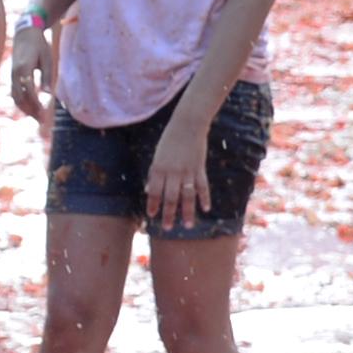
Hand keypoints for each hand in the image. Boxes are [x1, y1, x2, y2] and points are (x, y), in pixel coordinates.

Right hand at [7, 22, 52, 124]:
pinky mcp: (12, 77)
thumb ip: (46, 76)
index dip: (36, 104)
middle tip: (42, 121)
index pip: (29, 91)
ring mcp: (12, 76)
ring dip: (25, 109)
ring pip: (16, 97)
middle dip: (31, 111)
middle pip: (20, 98)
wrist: (24, 33)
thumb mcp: (47, 58)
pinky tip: (30, 109)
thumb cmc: (39, 45)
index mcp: (24, 68)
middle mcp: (15, 74)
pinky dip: (21, 103)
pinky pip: (15, 93)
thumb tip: (48, 94)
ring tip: (37, 118)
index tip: (45, 114)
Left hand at [143, 108, 214, 232]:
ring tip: (189, 226)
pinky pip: (203, 186)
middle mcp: (172, 172)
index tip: (151, 216)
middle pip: (170, 198)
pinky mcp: (200, 168)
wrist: (188, 124)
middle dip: (169, 214)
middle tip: (168, 229)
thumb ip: (154, 174)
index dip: (153, 204)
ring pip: (187, 196)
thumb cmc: (169, 140)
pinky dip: (205, 198)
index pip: (154, 191)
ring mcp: (188, 171)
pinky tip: (206, 209)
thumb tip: (147, 190)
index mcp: (158, 168)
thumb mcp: (157, 156)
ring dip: (188, 212)